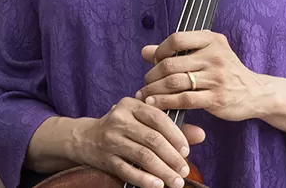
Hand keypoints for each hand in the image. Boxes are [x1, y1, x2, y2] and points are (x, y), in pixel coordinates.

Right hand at [67, 99, 204, 187]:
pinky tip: (157, 185)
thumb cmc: (122, 127)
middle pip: (152, 139)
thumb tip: (201, 135)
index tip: (187, 151)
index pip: (158, 118)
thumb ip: (171, 126)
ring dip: (163, 171)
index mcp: (130, 105)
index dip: (176, 135)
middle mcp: (119, 120)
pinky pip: (128, 171)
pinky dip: (144, 179)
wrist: (85, 138)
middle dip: (172, 157)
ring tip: (177, 181)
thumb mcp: (142, 119)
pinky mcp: (106, 158)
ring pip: (142, 156)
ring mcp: (111, 140)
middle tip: (184, 170)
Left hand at [137, 31, 270, 121]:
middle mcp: (214, 56)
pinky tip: (155, 104)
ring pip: (175, 82)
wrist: (256, 93)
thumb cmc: (226, 71)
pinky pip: (184, 100)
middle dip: (152, 75)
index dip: (160, 50)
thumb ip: (176, 51)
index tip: (154, 61)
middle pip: (171, 64)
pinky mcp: (216, 98)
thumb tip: (145, 51)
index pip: (177, 39)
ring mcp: (216, 78)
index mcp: (212, 40)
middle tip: (145, 82)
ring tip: (145, 94)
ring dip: (154, 90)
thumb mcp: (206, 54)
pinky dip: (165, 102)